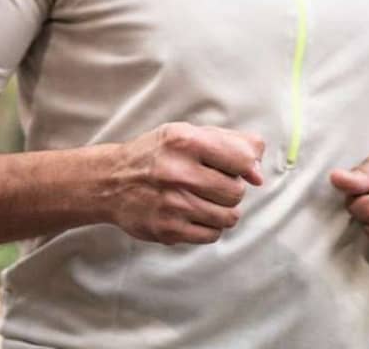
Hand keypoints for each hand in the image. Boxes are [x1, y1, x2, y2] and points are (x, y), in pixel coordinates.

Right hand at [102, 122, 265, 244]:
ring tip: (202, 199)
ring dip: (221, 210)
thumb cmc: (156, 155)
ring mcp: (172, 204)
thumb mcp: (187, 134)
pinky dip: (209, 227)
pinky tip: (193, 214)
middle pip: (236, 192)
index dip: (246, 166)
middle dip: (229, 189)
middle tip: (209, 183)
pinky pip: (212, 235)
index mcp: (184, 141)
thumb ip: (230, 143)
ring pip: (229, 217)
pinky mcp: (168, 230)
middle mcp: (177, 172)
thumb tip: (259, 174)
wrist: (110, 181)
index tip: (236, 169)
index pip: (242, 159)